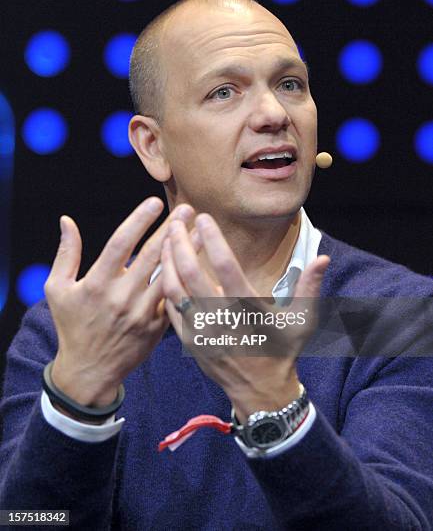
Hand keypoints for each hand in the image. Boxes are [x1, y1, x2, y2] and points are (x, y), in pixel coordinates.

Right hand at [44, 198, 194, 409]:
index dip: (139, 220)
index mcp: (97, 284)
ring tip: (201, 230)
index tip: (154, 202)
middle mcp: (121, 297)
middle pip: (151, 256)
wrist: (89, 370)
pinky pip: (174, 298)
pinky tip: (199, 263)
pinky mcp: (157, 327)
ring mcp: (141, 313)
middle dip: (171, 229)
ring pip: (170, 275)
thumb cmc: (72, 325)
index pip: (120, 243)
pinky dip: (187, 279)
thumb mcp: (57, 289)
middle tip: (187, 208)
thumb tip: (67, 220)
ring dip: (188, 252)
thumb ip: (66, 254)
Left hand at [161, 214, 329, 422]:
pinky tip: (164, 268)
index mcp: (248, 309)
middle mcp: (221, 318)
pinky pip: (170, 309)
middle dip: (181, 243)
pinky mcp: (189, 341)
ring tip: (166, 238)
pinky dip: (164, 286)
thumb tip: (323, 258)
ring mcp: (201, 331)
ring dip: (168, 261)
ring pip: (175, 289)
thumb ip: (310, 287)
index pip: (225, 266)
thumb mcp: (303, 321)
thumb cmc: (282, 350)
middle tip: (176, 220)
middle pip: (191, 273)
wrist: (260, 391)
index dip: (213, 238)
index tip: (203, 217)